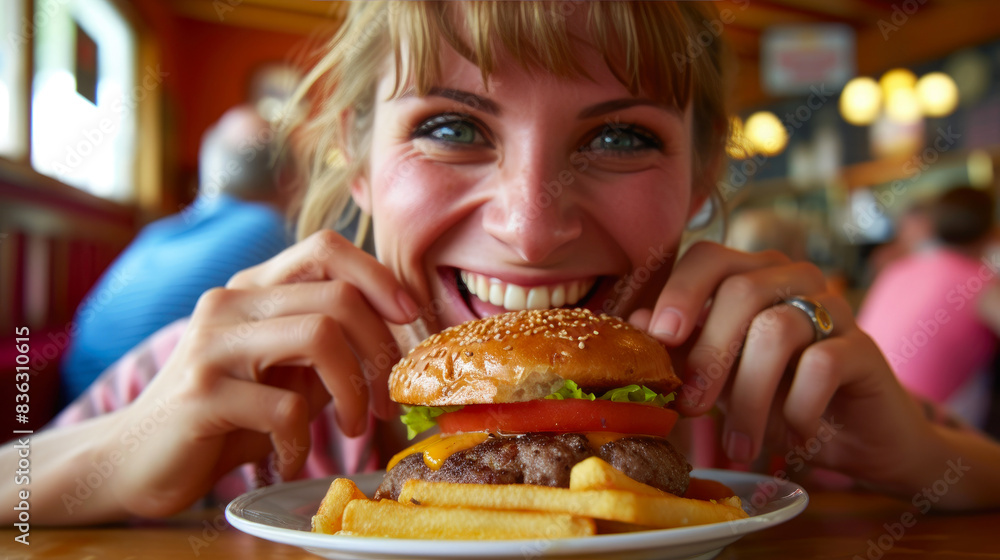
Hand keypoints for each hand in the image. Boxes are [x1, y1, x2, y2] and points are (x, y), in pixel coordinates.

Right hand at [104, 231, 418, 516]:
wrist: (136, 461)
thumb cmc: (227, 415)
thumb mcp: (286, 373)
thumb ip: (329, 348)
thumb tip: (399, 337)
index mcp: (253, 289)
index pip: (325, 248)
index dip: (379, 276)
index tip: (410, 319)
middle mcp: (231, 303)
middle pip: (338, 297)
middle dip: (381, 351)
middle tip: (386, 400)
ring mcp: (212, 344)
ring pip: (319, 337)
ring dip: (353, 392)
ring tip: (352, 428)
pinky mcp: (200, 393)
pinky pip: (284, 408)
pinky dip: (302, 442)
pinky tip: (289, 458)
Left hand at [629, 241, 929, 487]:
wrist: (855, 437)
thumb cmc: (776, 396)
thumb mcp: (720, 373)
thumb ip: (684, 346)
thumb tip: (636, 324)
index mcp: (750, 275)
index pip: (709, 256)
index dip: (680, 290)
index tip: (662, 337)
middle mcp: (793, 279)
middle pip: (740, 292)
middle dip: (708, 356)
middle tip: (691, 409)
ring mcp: (833, 308)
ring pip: (776, 330)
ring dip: (749, 398)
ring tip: (739, 446)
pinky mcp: (864, 348)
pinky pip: (822, 365)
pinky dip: (797, 409)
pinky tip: (793, 438)